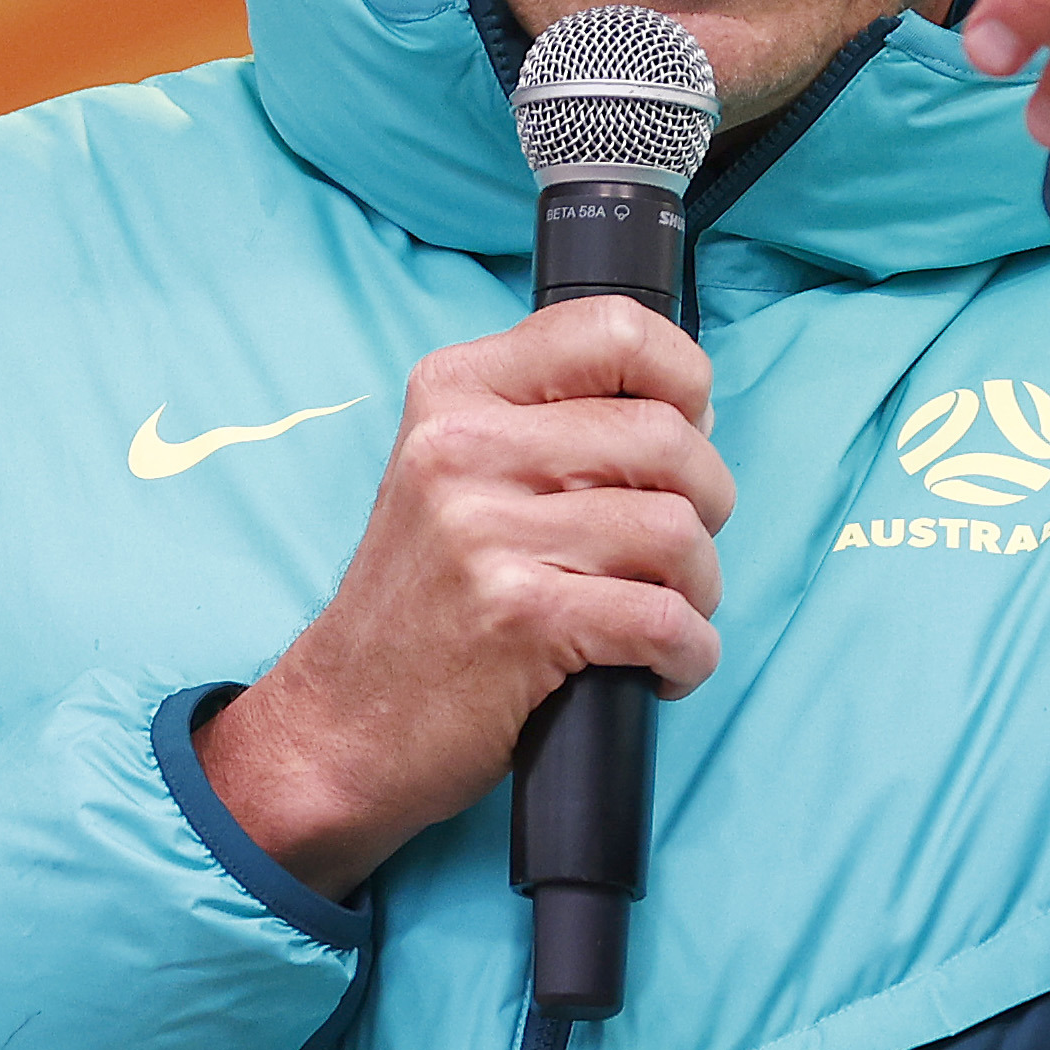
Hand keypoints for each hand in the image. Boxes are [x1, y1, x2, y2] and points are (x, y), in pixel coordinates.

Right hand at [196, 299, 730, 898]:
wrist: (342, 721)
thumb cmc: (423, 602)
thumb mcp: (455, 473)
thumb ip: (548, 423)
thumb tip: (689, 408)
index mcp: (456, 391)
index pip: (611, 327)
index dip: (683, 377)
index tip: (688, 427)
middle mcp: (464, 447)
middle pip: (666, 436)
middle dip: (707, 502)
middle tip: (675, 550)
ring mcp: (486, 531)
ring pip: (676, 530)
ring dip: (699, 588)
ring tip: (663, 613)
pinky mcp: (519, 617)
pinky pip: (665, 619)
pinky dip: (689, 654)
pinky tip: (660, 667)